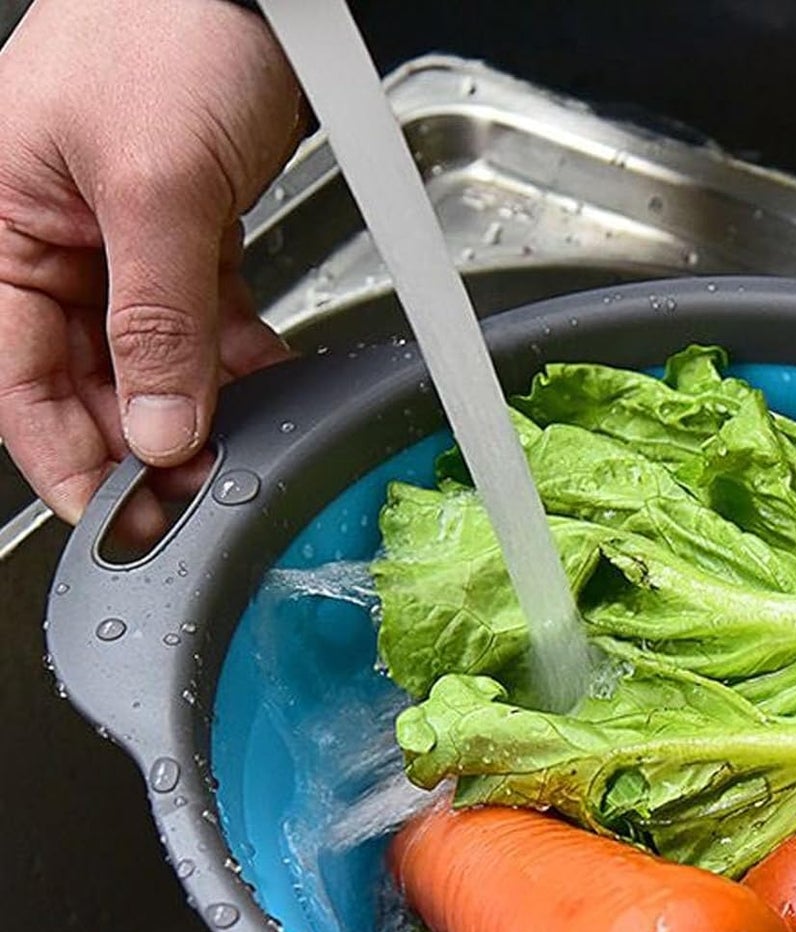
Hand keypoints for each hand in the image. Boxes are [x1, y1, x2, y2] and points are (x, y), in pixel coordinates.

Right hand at [0, 0, 301, 530]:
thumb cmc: (163, 32)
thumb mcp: (152, 189)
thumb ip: (157, 319)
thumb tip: (162, 427)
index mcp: (2, 231)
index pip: (17, 381)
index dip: (66, 460)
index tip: (118, 519)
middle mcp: (52, 246)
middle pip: (87, 384)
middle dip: (143, 445)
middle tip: (198, 495)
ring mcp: (120, 247)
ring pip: (151, 364)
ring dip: (196, 414)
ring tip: (238, 458)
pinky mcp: (185, 240)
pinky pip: (203, 327)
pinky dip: (236, 365)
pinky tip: (268, 396)